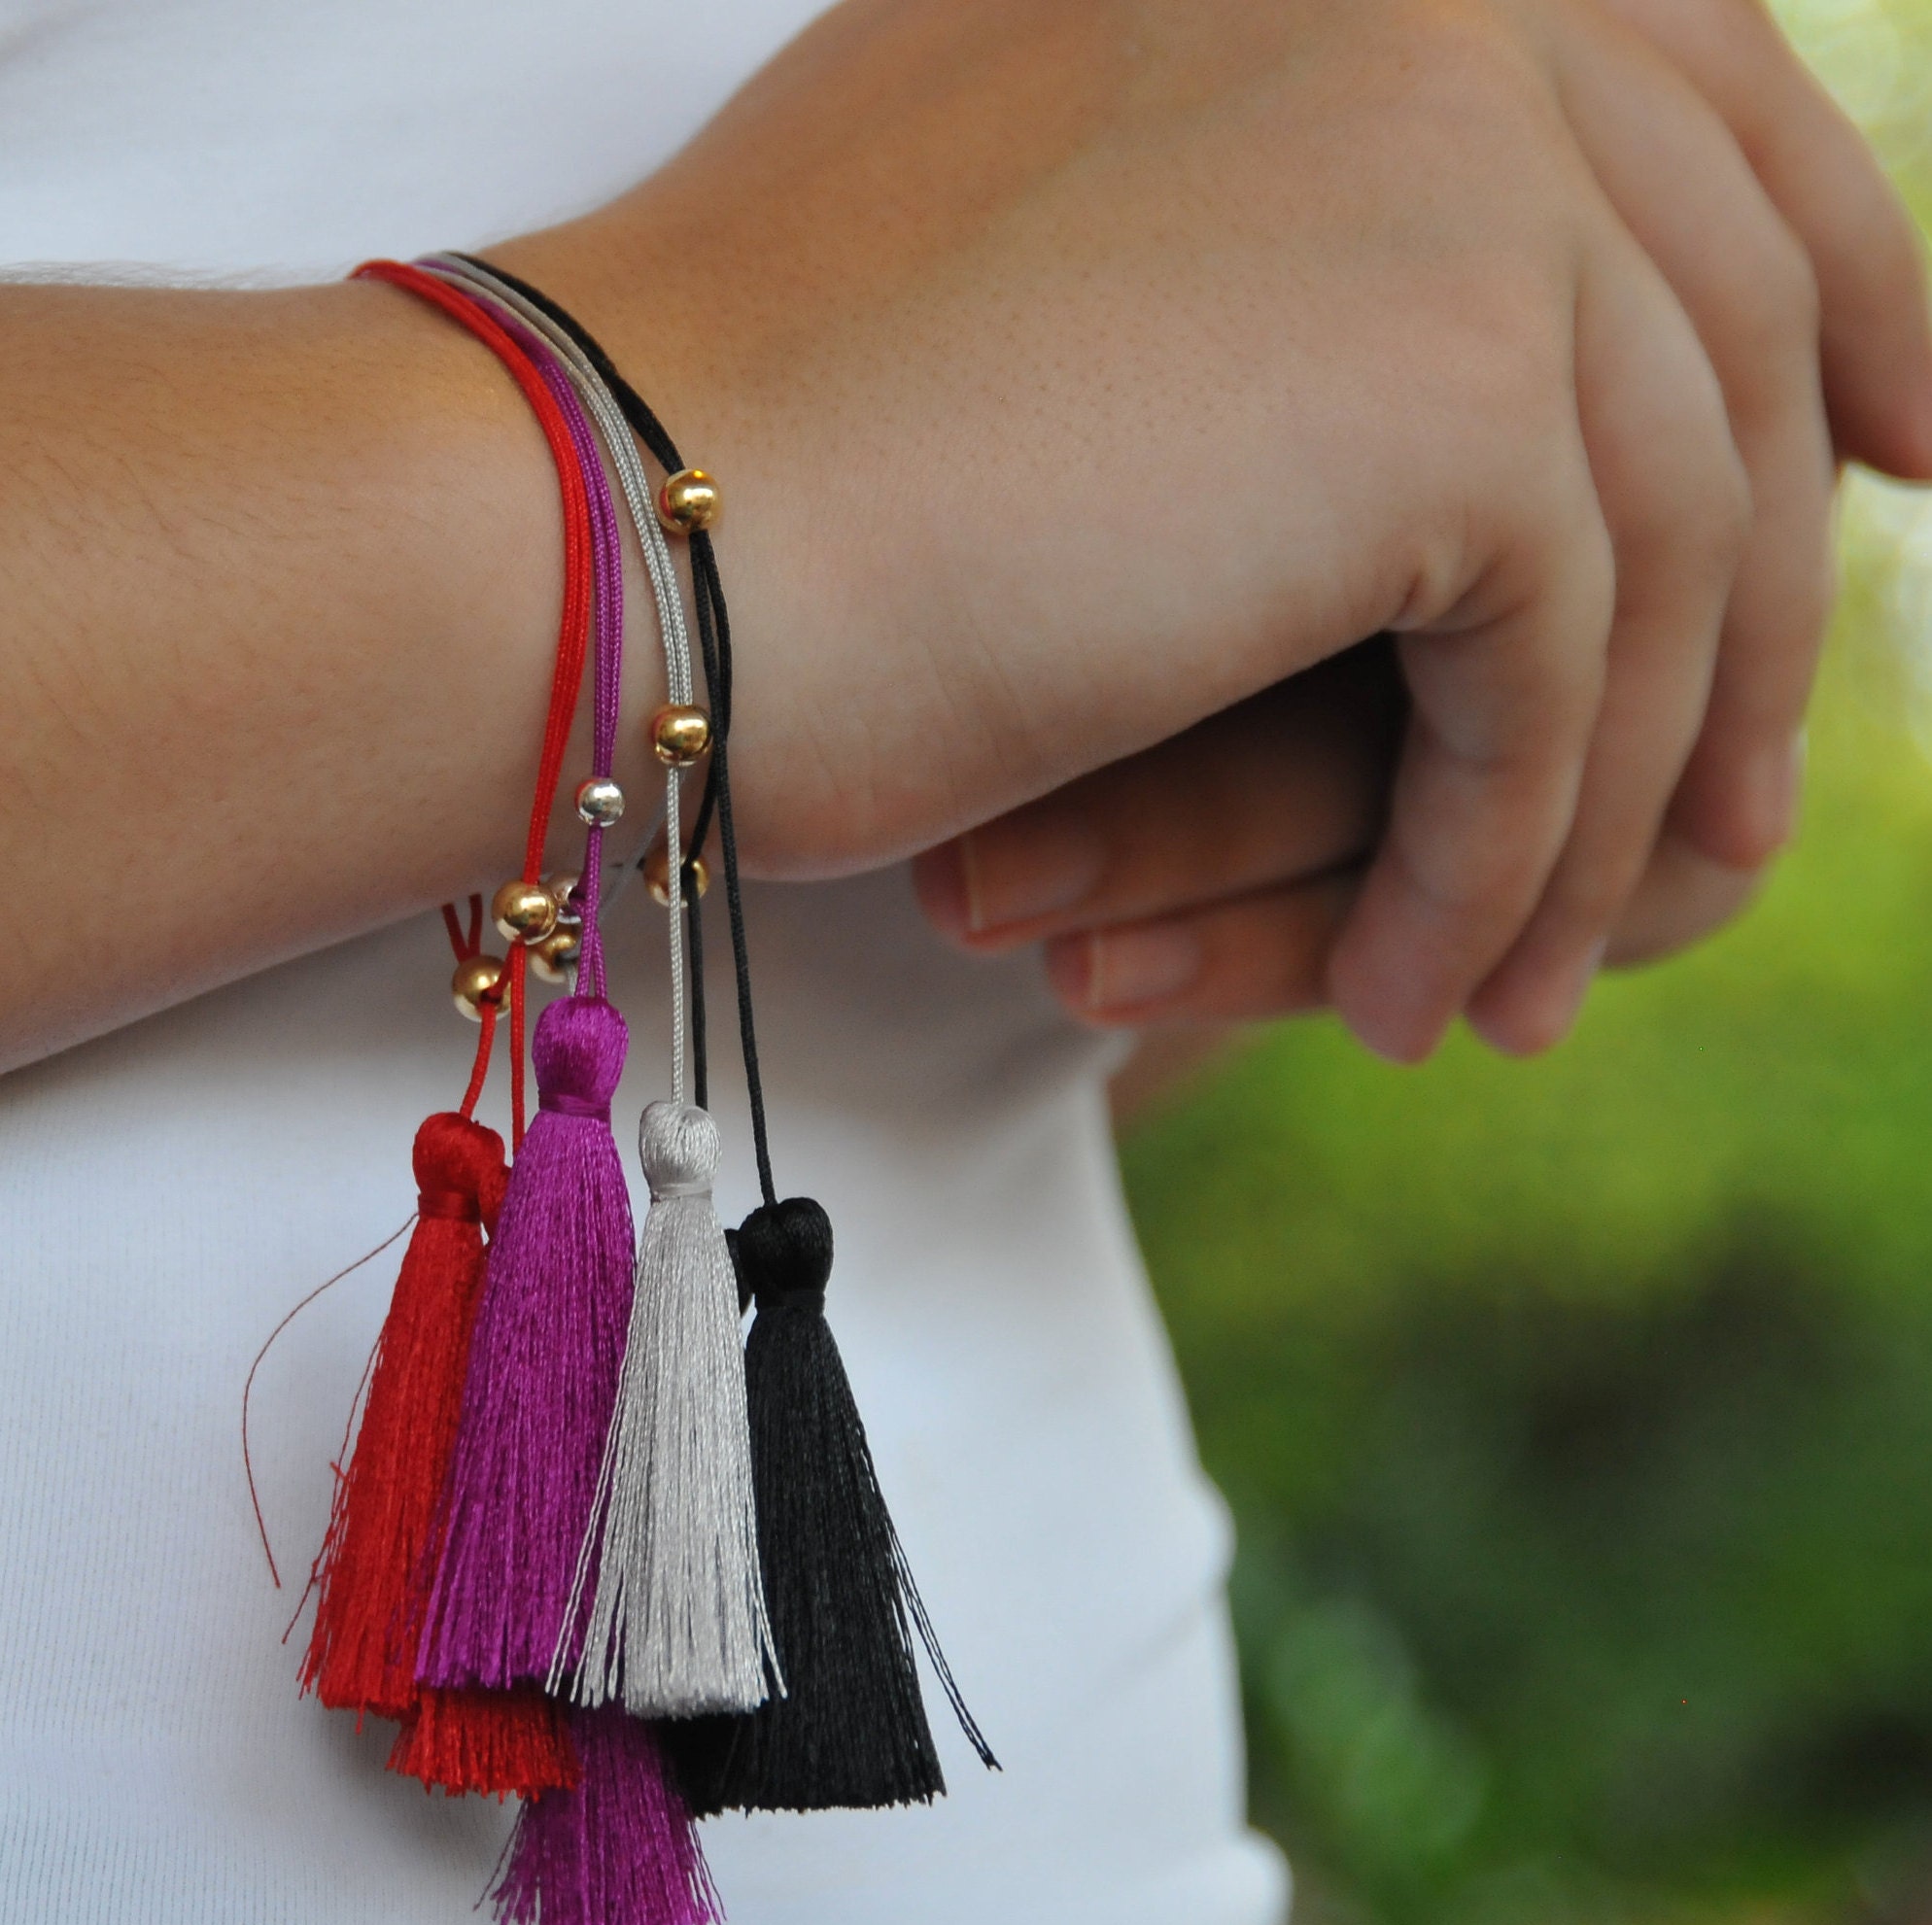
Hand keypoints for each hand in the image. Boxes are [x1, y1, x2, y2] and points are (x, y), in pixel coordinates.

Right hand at [497, 0, 1931, 1065]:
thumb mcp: (1096, 291)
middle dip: (1758, 618)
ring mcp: (1454, 156)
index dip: (1845, 286)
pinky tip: (1418, 988)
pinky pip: (1562, 676)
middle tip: (1716, 833)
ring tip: (1500, 981)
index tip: (1904, 455)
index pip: (1701, 109)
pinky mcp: (1445, 375)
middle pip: (1740, 336)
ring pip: (1669, 548)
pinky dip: (1500, 859)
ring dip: (1600, 808)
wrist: (593, 523)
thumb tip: (1492, 372)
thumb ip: (1313, 263)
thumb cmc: (776, 454)